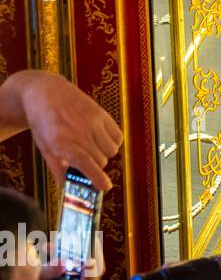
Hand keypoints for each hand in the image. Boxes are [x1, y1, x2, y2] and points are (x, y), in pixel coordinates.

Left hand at [10, 70, 120, 191]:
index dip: (98, 178)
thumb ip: (57, 168)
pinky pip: (118, 137)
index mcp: (62, 142)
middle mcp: (80, 132)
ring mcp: (93, 122)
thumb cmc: (42, 121)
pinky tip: (101, 139)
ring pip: (112, 151)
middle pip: (101, 160)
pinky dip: (113, 142)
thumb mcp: (44, 146)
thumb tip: (67, 186)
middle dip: (95, 165)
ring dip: (105, 154)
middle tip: (86, 161)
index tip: (105, 187)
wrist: (45, 92)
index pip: (86, 164)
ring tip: (92, 148)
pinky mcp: (102, 114)